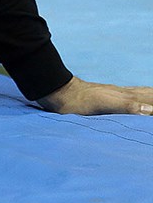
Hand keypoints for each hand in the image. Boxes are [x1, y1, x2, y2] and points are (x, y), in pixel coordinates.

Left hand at [36, 76, 152, 115]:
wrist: (59, 92)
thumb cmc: (79, 101)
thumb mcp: (104, 105)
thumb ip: (127, 106)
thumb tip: (150, 110)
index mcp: (125, 96)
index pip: (149, 98)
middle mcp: (121, 93)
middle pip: (146, 93)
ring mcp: (113, 93)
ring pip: (138, 93)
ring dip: (150, 96)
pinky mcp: (105, 96)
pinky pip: (128, 95)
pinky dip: (138, 97)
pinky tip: (133, 99)